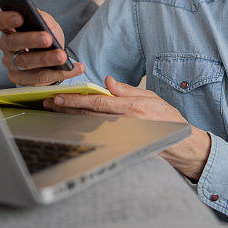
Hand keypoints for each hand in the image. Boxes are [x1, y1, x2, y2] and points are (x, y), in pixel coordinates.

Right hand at [0, 9, 84, 85]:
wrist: (51, 56)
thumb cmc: (45, 34)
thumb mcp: (46, 22)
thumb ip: (43, 18)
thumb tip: (44, 22)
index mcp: (7, 28)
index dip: (4, 19)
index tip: (20, 17)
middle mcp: (6, 46)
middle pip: (13, 42)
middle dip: (31, 40)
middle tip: (48, 38)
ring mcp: (11, 65)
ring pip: (26, 63)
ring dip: (46, 60)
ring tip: (63, 56)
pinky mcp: (22, 80)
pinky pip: (40, 78)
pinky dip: (61, 73)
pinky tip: (75, 68)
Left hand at [43, 76, 211, 179]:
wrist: (180, 145)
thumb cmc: (167, 119)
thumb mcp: (150, 97)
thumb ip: (127, 90)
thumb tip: (107, 81)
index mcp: (132, 108)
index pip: (97, 103)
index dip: (76, 100)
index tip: (59, 96)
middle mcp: (125, 123)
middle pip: (88, 115)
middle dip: (66, 109)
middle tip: (47, 103)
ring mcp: (122, 136)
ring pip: (89, 126)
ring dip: (69, 119)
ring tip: (53, 112)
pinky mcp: (120, 145)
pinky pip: (96, 136)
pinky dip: (81, 130)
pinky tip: (69, 125)